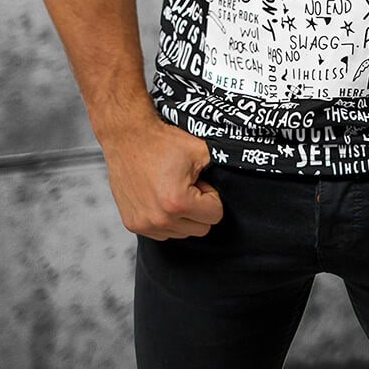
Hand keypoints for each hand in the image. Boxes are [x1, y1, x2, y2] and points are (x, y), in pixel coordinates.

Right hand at [101, 113, 223, 240]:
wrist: (127, 136)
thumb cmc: (160, 141)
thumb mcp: (200, 149)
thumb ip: (222, 164)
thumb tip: (242, 169)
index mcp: (177, 202)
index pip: (215, 216)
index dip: (211, 196)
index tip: (200, 182)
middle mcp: (159, 219)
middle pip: (200, 229)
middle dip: (198, 208)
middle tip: (187, 185)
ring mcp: (143, 224)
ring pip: (181, 233)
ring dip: (182, 215)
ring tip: (172, 189)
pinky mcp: (132, 224)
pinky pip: (161, 232)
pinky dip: (165, 218)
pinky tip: (159, 196)